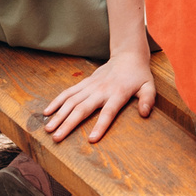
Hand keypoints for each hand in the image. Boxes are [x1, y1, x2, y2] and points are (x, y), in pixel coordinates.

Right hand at [41, 51, 156, 143]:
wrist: (128, 56)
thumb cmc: (139, 75)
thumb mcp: (149, 86)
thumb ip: (148, 100)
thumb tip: (145, 113)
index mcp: (118, 94)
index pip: (108, 112)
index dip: (100, 126)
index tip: (91, 139)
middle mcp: (101, 90)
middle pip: (83, 109)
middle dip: (68, 124)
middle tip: (56, 138)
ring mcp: (90, 86)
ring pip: (71, 101)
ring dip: (59, 115)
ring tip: (48, 128)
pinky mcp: (84, 83)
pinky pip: (68, 92)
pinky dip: (56, 101)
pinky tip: (47, 112)